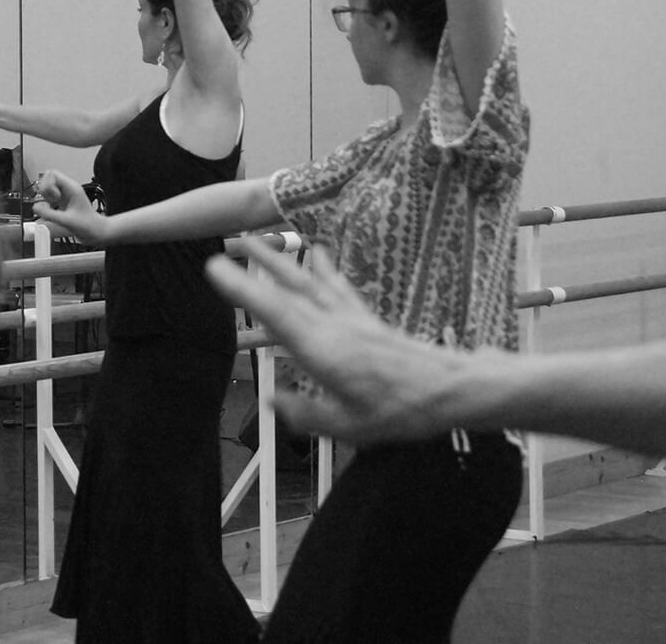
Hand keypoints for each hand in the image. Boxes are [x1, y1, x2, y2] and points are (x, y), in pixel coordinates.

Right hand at [30, 169, 109, 243]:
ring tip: (53, 206)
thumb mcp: (67, 221)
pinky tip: (53, 211)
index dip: (48, 186)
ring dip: (45, 197)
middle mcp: (68, 189)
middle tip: (51, 202)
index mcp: (72, 188)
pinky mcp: (63, 202)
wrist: (97, 232)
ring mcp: (65, 195)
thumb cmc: (89, 225)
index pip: (52, 174)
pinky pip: (50, 197)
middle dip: (45, 191)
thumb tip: (36, 207)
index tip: (54, 198)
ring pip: (48, 188)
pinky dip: (47, 203)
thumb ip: (49, 214)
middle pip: (48, 179)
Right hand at [204, 236, 464, 442]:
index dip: (243, 290)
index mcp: (323, 350)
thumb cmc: (401, 411)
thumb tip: (273, 400)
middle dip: (257, 263)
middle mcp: (333, 326)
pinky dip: (324, 270)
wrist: (450, 390)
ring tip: (262, 238)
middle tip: (230, 240)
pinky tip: (317, 254)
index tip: (215, 268)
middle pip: (289, 288)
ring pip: (310, 283)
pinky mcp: (367, 321)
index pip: (274, 313)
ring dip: (283, 260)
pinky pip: (339, 288)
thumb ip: (306, 413)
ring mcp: (350, 320)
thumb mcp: (348, 426)